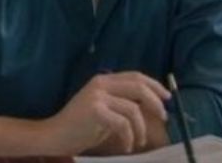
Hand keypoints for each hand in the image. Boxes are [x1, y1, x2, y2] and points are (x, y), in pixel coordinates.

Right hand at [42, 72, 170, 154]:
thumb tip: (153, 105)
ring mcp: (97, 96)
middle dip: (155, 102)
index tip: (167, 97)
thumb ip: (124, 103)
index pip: (136, 76)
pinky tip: (127, 146)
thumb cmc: (81, 127)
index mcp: (105, 80)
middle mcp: (101, 83)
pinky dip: (129, 137)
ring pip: (132, 109)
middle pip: (138, 87)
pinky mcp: (94, 110)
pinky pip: (122, 123)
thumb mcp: (106, 110)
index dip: (154, 85)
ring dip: (141, 128)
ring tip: (139, 141)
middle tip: (163, 117)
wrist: (54, 136)